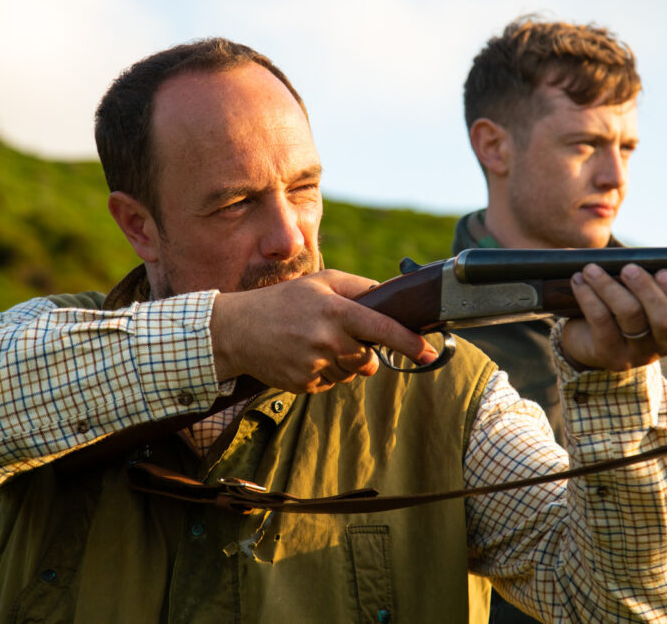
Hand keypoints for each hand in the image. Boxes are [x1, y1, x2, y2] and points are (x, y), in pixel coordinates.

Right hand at [211, 270, 437, 392]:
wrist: (237, 330)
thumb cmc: (283, 301)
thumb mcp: (320, 282)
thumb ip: (358, 287)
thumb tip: (390, 297)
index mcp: (335, 310)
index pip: (382, 329)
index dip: (409, 343)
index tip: (429, 354)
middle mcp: (326, 339)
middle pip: (368, 359)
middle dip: (363, 353)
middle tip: (338, 336)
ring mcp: (314, 365)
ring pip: (349, 374)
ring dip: (341, 363)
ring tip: (313, 343)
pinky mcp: (303, 384)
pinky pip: (329, 384)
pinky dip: (322, 372)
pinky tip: (302, 356)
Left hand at [561, 264, 666, 371]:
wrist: (587, 340)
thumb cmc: (621, 307)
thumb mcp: (641, 294)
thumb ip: (651, 278)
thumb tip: (645, 252)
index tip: (664, 272)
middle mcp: (665, 343)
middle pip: (666, 319)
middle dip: (647, 288)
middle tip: (628, 269)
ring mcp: (638, 353)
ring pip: (630, 315)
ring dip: (608, 286)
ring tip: (591, 269)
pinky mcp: (610, 355)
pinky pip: (601, 321)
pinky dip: (588, 296)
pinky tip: (579, 280)